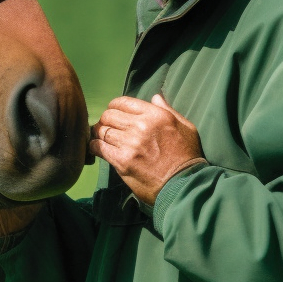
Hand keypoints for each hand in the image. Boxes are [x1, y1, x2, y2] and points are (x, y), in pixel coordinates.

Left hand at [90, 94, 206, 206]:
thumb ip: (168, 110)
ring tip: (101, 138)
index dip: (114, 106)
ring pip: (101, 131)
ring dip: (99, 134)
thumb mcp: (185, 126)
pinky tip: (97, 148)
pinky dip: (94, 146)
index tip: (114, 114)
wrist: (184, 184)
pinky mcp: (122, 161)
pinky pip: (99, 147)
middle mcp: (140, 126)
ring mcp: (129, 144)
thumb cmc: (187, 155)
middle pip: (108, 115)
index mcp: (155, 115)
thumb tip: (155, 97)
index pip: (123, 102)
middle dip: (105, 120)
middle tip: (107, 127)